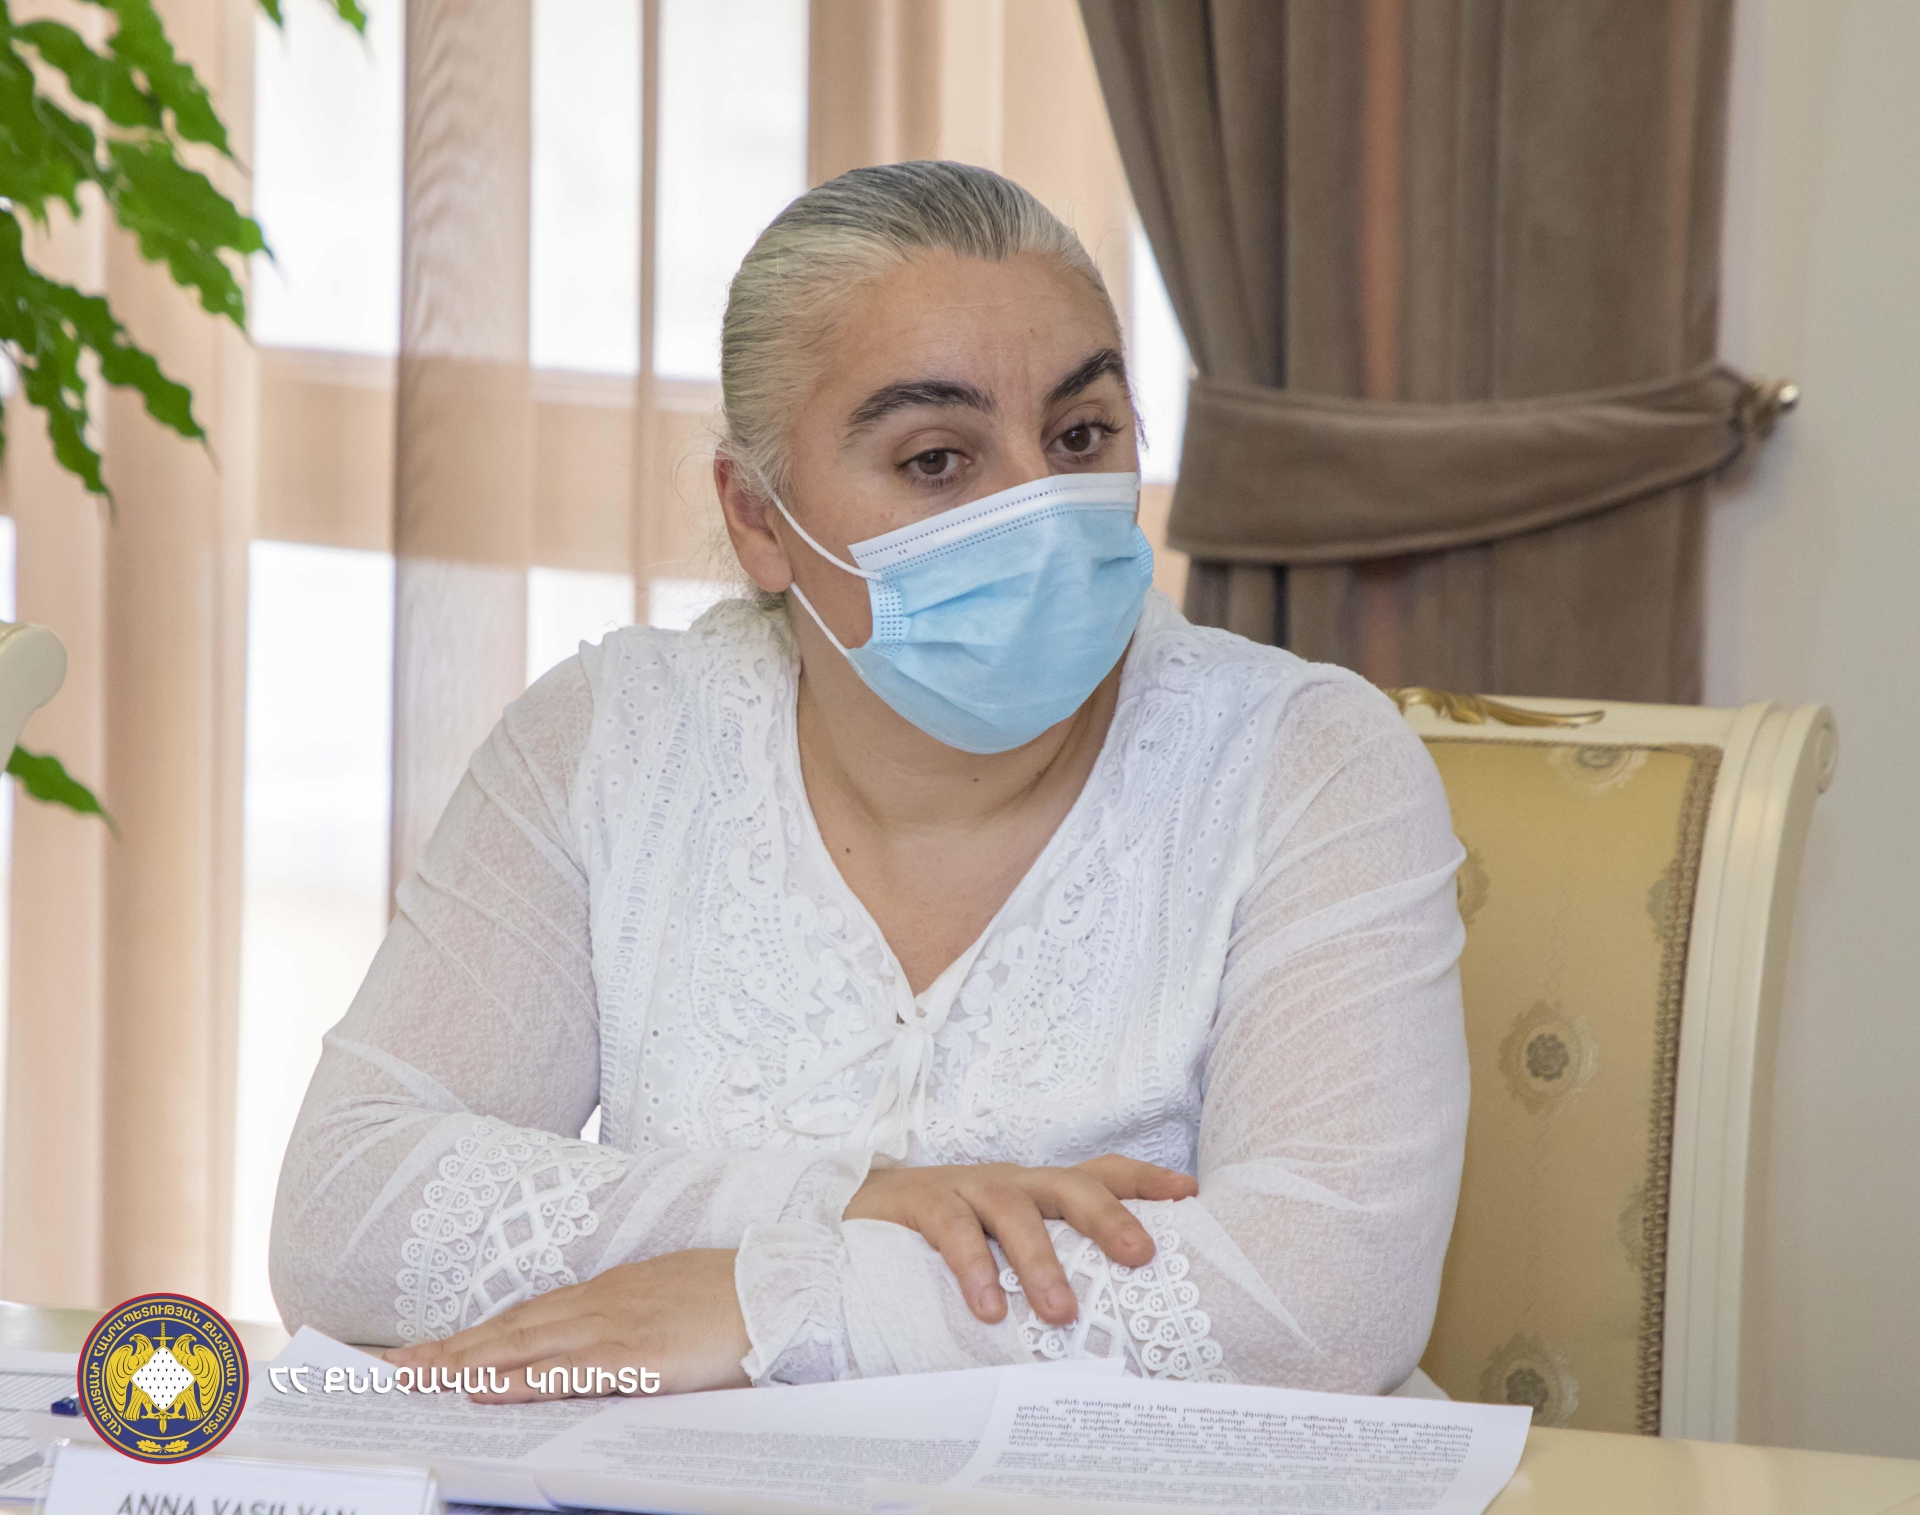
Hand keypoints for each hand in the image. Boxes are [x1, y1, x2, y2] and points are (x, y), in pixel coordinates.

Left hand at [386, 1248, 749, 1400]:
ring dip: (466, 1363)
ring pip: (522, 1347)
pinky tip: (483, 1389)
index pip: (529, 1312)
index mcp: (611, 1290)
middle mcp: (600, 1303)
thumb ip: (633, 1312)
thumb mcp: (671, 1294)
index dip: (480, 1331)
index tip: (437, 1346)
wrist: (778, 1290)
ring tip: (419, 1379)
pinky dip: (518, 1380)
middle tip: (397, 1367)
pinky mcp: (632, 1359)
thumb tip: (609, 1335)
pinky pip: (562, 1372)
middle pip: (510, 1328)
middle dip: (451, 1349)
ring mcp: (613, 1329)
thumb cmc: (734, 1296)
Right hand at [843, 1155, 1197, 1328]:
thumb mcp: (1002, 1239)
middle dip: (1110, 1216)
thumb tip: (1107, 1313)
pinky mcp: (922, 1201)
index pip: (1099, 1171)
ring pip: (1014, 1210)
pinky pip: (952, 1230)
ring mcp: (967, 1187)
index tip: (1190, 1194)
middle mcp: (1009, 1181)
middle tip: (1142, 1257)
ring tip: (1062, 1312)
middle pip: (1070, 1184)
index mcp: (1035, 1188)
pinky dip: (973, 1269)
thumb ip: (1047, 1256)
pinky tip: (986, 1309)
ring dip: (1041, 1261)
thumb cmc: (945, 1233)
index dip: (1145, 1179)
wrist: (856, 1211)